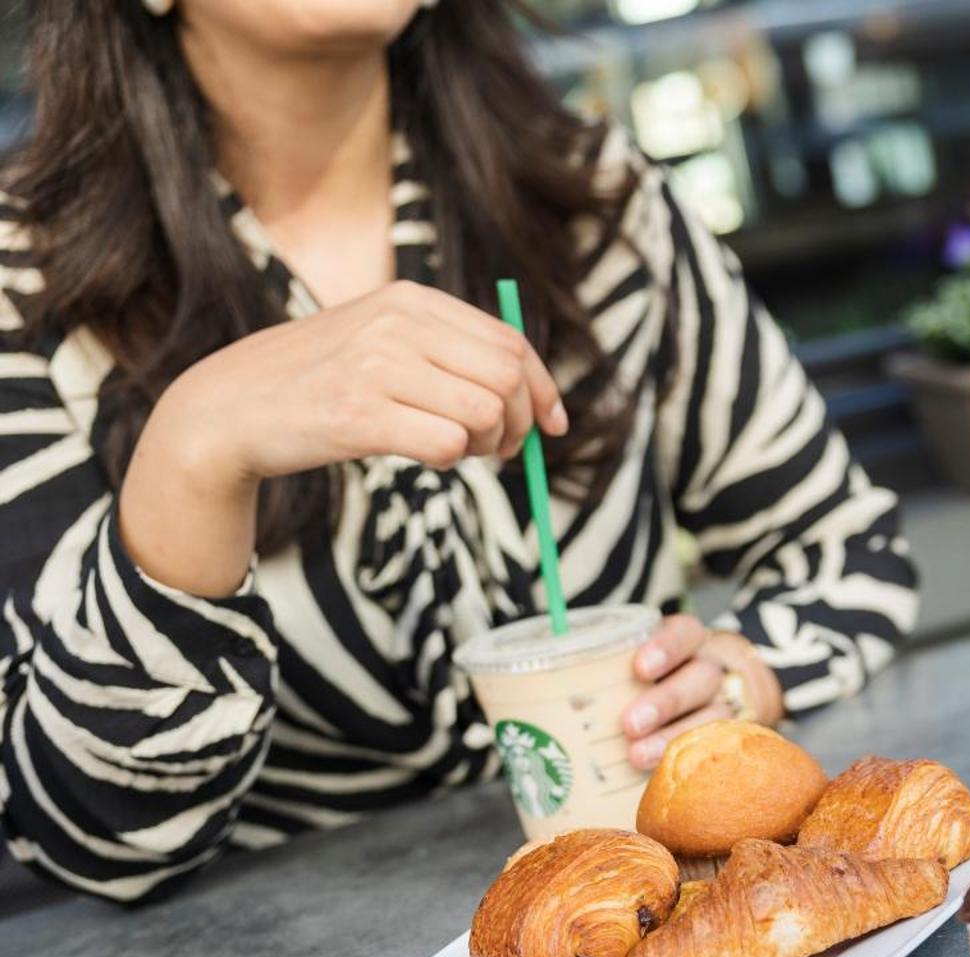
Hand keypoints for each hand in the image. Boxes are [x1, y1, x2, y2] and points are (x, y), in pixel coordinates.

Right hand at [153, 279, 567, 479]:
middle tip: (498, 450)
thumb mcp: (383, 343)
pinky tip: (422, 455)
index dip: (543, 389)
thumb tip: (531, 395)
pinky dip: (450, 460)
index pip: (511, 342)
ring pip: (485, 412)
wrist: (229, 408)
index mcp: (410, 300)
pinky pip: (447, 444)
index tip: (555, 426)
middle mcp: (396, 323)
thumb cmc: (319, 383)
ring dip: (486, 446)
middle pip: (507, 377)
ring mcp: (376, 366)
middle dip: (519, 423)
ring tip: (457, 450)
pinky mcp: (359, 415)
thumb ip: (448, 354)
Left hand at [620, 615, 783, 768]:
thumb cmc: (663, 676)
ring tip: (637, 756)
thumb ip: (616, 666)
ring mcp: (731, 702)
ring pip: (714, 716)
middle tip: (630, 724)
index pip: (684, 634)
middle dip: (665, 701)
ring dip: (674, 736)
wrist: (727, 688)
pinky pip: (725, 743)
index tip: (640, 668)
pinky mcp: (738, 732)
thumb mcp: (649, 660)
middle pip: (700, 678)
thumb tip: (551, 683)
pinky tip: (667, 773)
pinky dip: (699, 757)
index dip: (665, 648)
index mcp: (690, 641)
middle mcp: (715, 667)